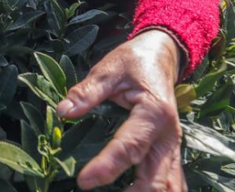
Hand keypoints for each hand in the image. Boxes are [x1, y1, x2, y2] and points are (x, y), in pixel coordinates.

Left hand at [56, 30, 185, 190]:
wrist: (161, 55)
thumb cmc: (133, 61)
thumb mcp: (109, 69)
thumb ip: (87, 91)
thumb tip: (63, 111)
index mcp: (154, 113)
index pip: (129, 147)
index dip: (107, 167)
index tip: (84, 181)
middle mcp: (168, 136)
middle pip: (157, 178)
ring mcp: (172, 147)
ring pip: (170, 186)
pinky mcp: (168, 153)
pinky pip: (170, 181)